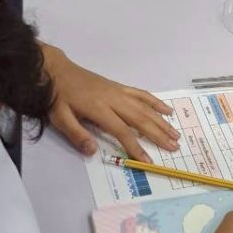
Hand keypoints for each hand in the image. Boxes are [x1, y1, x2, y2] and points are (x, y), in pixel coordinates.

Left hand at [40, 43, 179, 157]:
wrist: (57, 70)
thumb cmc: (58, 96)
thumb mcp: (60, 118)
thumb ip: (76, 135)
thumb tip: (92, 152)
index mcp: (99, 109)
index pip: (122, 131)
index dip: (135, 147)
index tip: (148, 161)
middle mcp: (114, 100)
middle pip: (140, 119)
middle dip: (158, 135)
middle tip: (174, 147)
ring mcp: (119, 92)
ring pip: (145, 108)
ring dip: (162, 121)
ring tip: (176, 134)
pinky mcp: (120, 87)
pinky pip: (142, 94)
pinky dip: (156, 102)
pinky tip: (167, 110)